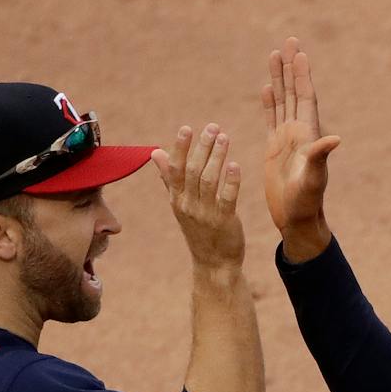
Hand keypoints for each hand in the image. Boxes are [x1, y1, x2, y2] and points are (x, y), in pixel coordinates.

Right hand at [151, 123, 244, 269]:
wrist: (214, 263)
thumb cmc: (199, 230)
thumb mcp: (180, 205)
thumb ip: (169, 178)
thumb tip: (155, 153)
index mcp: (177, 199)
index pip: (175, 169)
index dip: (180, 148)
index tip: (187, 128)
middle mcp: (188, 205)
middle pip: (192, 170)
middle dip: (202, 147)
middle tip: (213, 128)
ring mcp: (205, 214)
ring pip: (208, 180)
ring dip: (216, 157)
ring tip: (225, 138)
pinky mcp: (223, 221)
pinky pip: (226, 198)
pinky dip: (230, 181)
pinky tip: (235, 165)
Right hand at [262, 36, 339, 259]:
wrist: (296, 218)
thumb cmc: (307, 201)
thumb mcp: (313, 178)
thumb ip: (321, 156)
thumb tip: (335, 139)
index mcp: (308, 134)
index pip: (305, 97)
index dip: (302, 75)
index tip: (299, 52)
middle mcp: (299, 132)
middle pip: (294, 92)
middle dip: (291, 67)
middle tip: (289, 41)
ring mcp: (286, 139)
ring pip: (282, 101)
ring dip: (279, 79)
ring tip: (274, 55)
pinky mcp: (274, 148)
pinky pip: (271, 118)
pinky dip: (269, 102)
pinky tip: (266, 88)